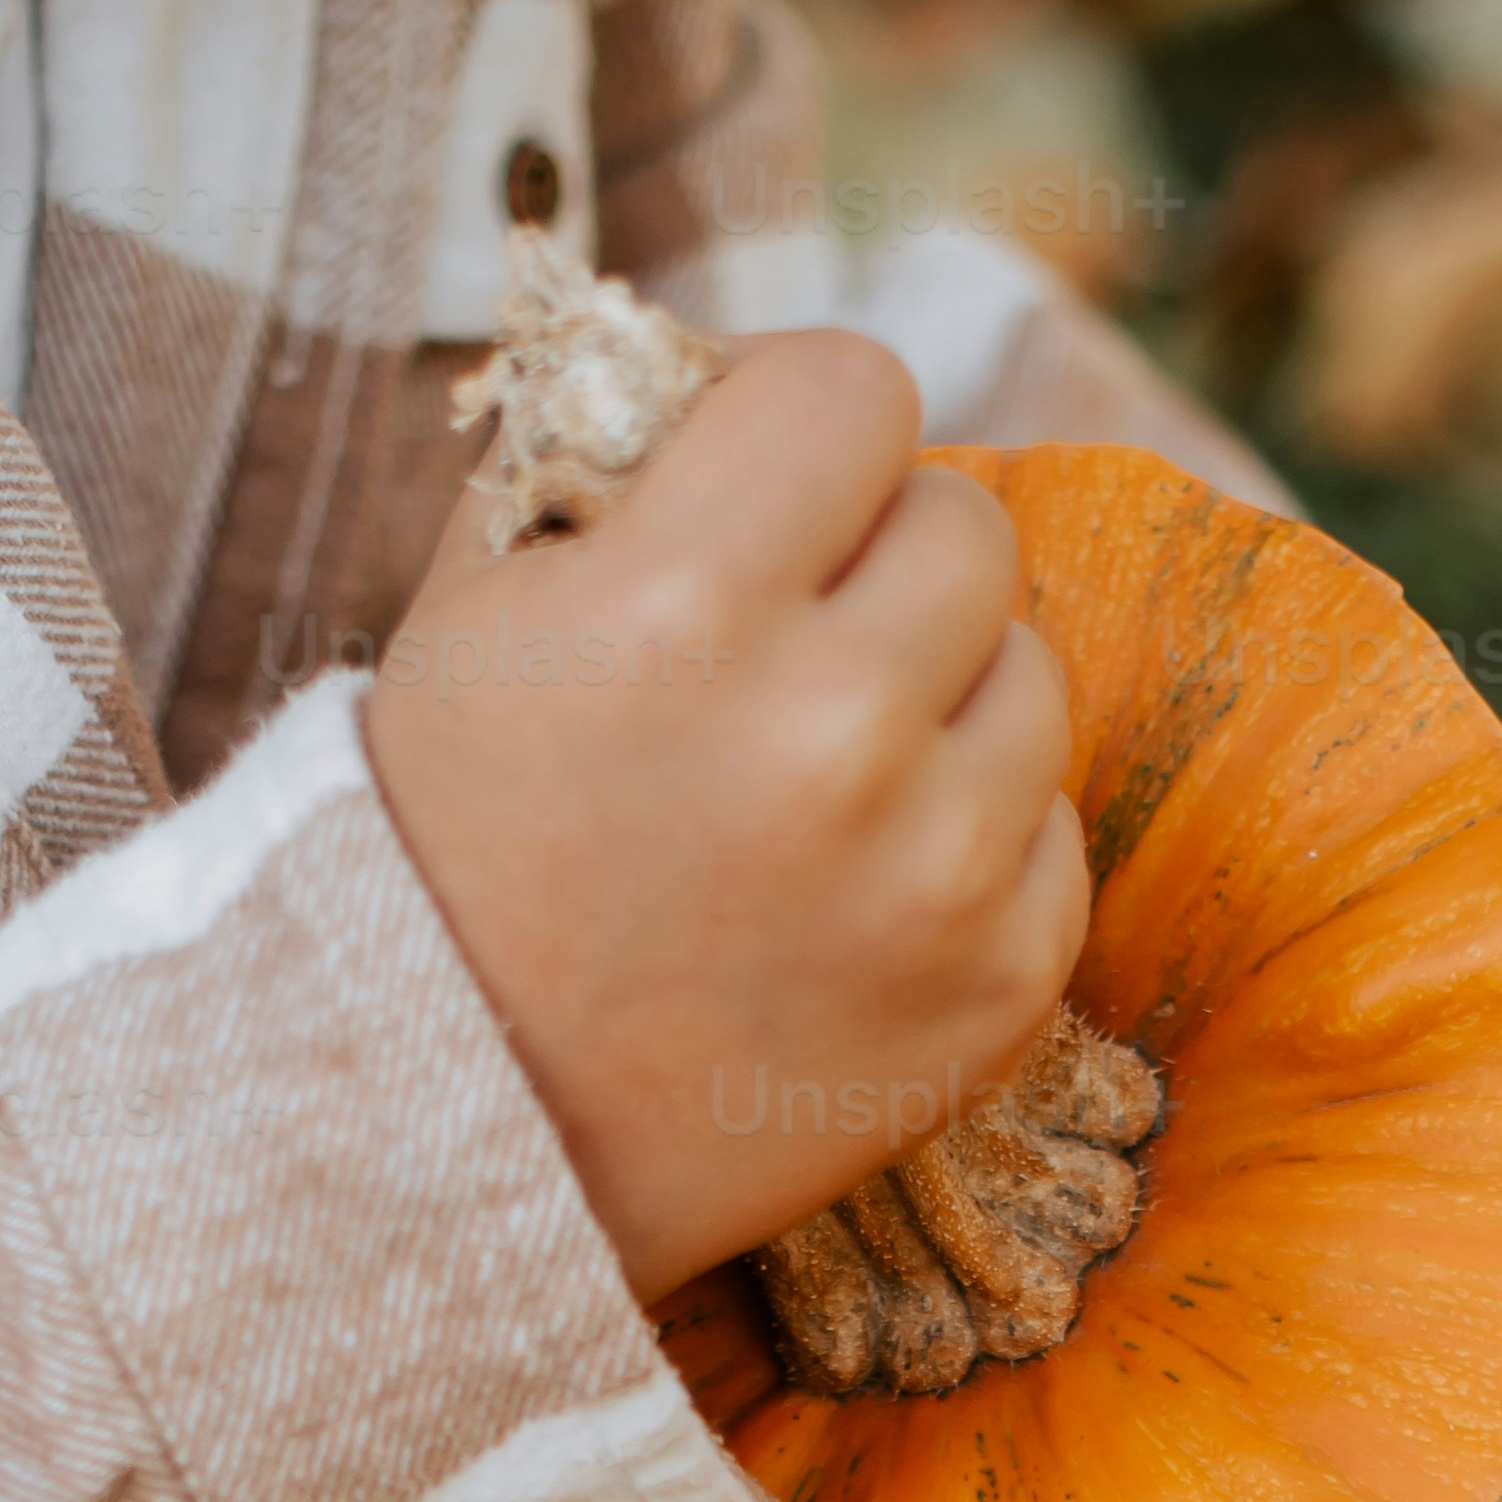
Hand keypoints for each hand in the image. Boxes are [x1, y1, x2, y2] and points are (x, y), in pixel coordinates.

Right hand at [362, 335, 1088, 1299]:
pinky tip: (854, 892)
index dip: (799, 429)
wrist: (448, 1134)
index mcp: (686, 601)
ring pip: (1032, 678)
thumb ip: (612, 450)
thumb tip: (729, 367)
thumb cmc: (448, 847)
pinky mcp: (998, 989)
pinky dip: (972, 847)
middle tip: (787, 650)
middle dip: (879, 567)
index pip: (856, 389)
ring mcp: (934, 875)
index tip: (758, 494)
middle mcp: (834, 733)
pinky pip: (1053, 835)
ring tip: (819, 782)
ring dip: (942, 705)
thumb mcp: (476, 605)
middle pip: (968, 530)